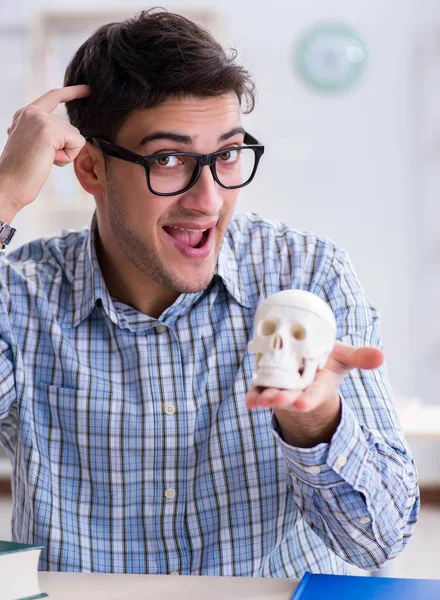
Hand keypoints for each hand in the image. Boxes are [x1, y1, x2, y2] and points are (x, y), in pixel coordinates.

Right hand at [0, 85, 90, 217]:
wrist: (8, 184)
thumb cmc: (21, 173)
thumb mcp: (33, 146)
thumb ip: (47, 136)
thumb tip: (69, 139)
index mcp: (25, 115)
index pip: (53, 97)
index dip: (72, 92)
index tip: (88, 89)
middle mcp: (31, 112)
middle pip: (71, 129)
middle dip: (65, 150)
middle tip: (42, 159)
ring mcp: (39, 119)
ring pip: (75, 137)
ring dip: (65, 155)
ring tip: (43, 160)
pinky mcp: (49, 129)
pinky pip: (77, 143)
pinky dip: (67, 157)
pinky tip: (48, 160)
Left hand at [245, 343, 383, 446]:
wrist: (303, 363)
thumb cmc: (324, 361)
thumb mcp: (343, 357)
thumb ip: (359, 357)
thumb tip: (381, 356)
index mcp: (317, 385)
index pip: (313, 395)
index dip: (308, 400)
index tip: (302, 404)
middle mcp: (298, 390)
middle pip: (291, 397)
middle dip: (284, 399)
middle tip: (279, 400)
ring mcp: (281, 390)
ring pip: (272, 396)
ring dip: (267, 399)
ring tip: (261, 400)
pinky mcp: (266, 386)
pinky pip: (257, 393)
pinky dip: (253, 398)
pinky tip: (250, 401)